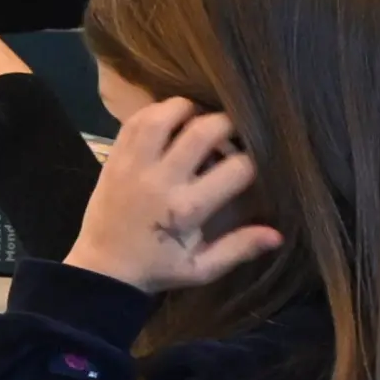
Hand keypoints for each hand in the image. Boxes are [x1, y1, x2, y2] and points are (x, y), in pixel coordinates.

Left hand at [63, 97, 285, 291]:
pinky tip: (169, 121)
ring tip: (199, 120)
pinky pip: (134, 121)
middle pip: (204, 131)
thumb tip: (277, 235)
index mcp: (187, 209)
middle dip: (228, 124)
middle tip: (231, 133)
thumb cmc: (157, 268)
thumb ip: (239, 249)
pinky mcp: (114, 157)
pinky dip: (155, 112)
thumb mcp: (201, 268)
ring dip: (188, 110)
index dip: (253, 160)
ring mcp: (134, 165)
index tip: (251, 163)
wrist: (102, 269)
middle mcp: (162, 180)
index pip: (236, 168)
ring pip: (164, 116)